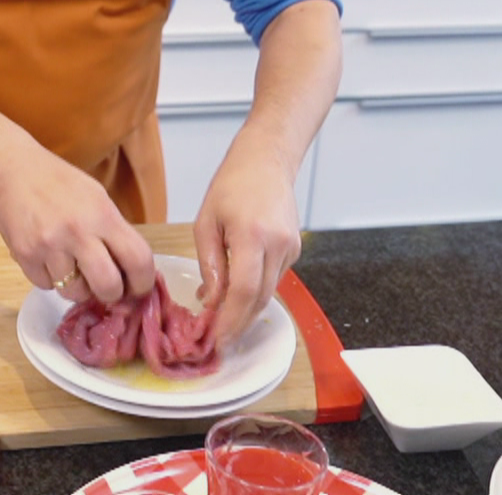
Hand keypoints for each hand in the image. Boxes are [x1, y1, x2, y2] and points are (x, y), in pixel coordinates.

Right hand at [0, 146, 154, 305]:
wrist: (13, 171)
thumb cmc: (60, 184)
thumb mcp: (97, 198)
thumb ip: (114, 233)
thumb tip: (130, 273)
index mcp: (103, 215)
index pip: (138, 260)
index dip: (143, 282)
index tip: (139, 288)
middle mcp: (78, 232)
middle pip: (108, 287)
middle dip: (111, 295)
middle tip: (107, 289)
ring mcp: (49, 246)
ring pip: (75, 293)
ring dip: (78, 288)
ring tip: (74, 269)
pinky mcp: (25, 256)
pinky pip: (46, 286)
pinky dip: (51, 279)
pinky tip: (49, 259)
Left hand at [192, 152, 301, 345]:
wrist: (266, 161)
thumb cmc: (231, 186)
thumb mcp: (206, 222)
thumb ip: (209, 264)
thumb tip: (211, 301)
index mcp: (252, 235)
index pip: (243, 291)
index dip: (230, 321)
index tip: (216, 339)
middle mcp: (277, 245)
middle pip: (260, 299)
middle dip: (239, 324)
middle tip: (218, 341)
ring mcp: (290, 248)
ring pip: (268, 293)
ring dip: (247, 310)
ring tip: (222, 321)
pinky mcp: (295, 250)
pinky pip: (273, 279)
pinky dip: (256, 292)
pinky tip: (237, 294)